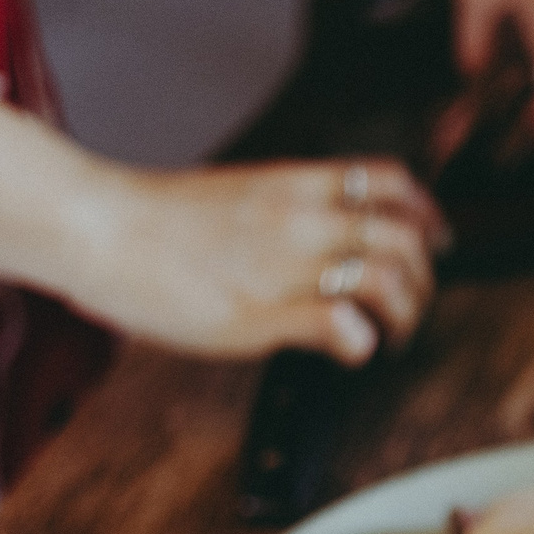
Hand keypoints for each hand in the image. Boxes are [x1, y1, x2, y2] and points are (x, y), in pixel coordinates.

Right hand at [58, 160, 442, 364]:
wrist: (98, 228)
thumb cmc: (155, 220)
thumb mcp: (238, 197)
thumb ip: (289, 214)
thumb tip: (324, 241)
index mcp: (295, 186)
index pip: (390, 182)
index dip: (427, 215)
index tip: (434, 243)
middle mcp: (300, 220)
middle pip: (403, 237)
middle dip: (424, 279)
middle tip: (410, 308)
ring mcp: (284, 266)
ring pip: (386, 277)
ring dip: (405, 314)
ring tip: (390, 337)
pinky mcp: (262, 313)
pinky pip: (341, 322)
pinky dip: (363, 341)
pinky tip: (352, 350)